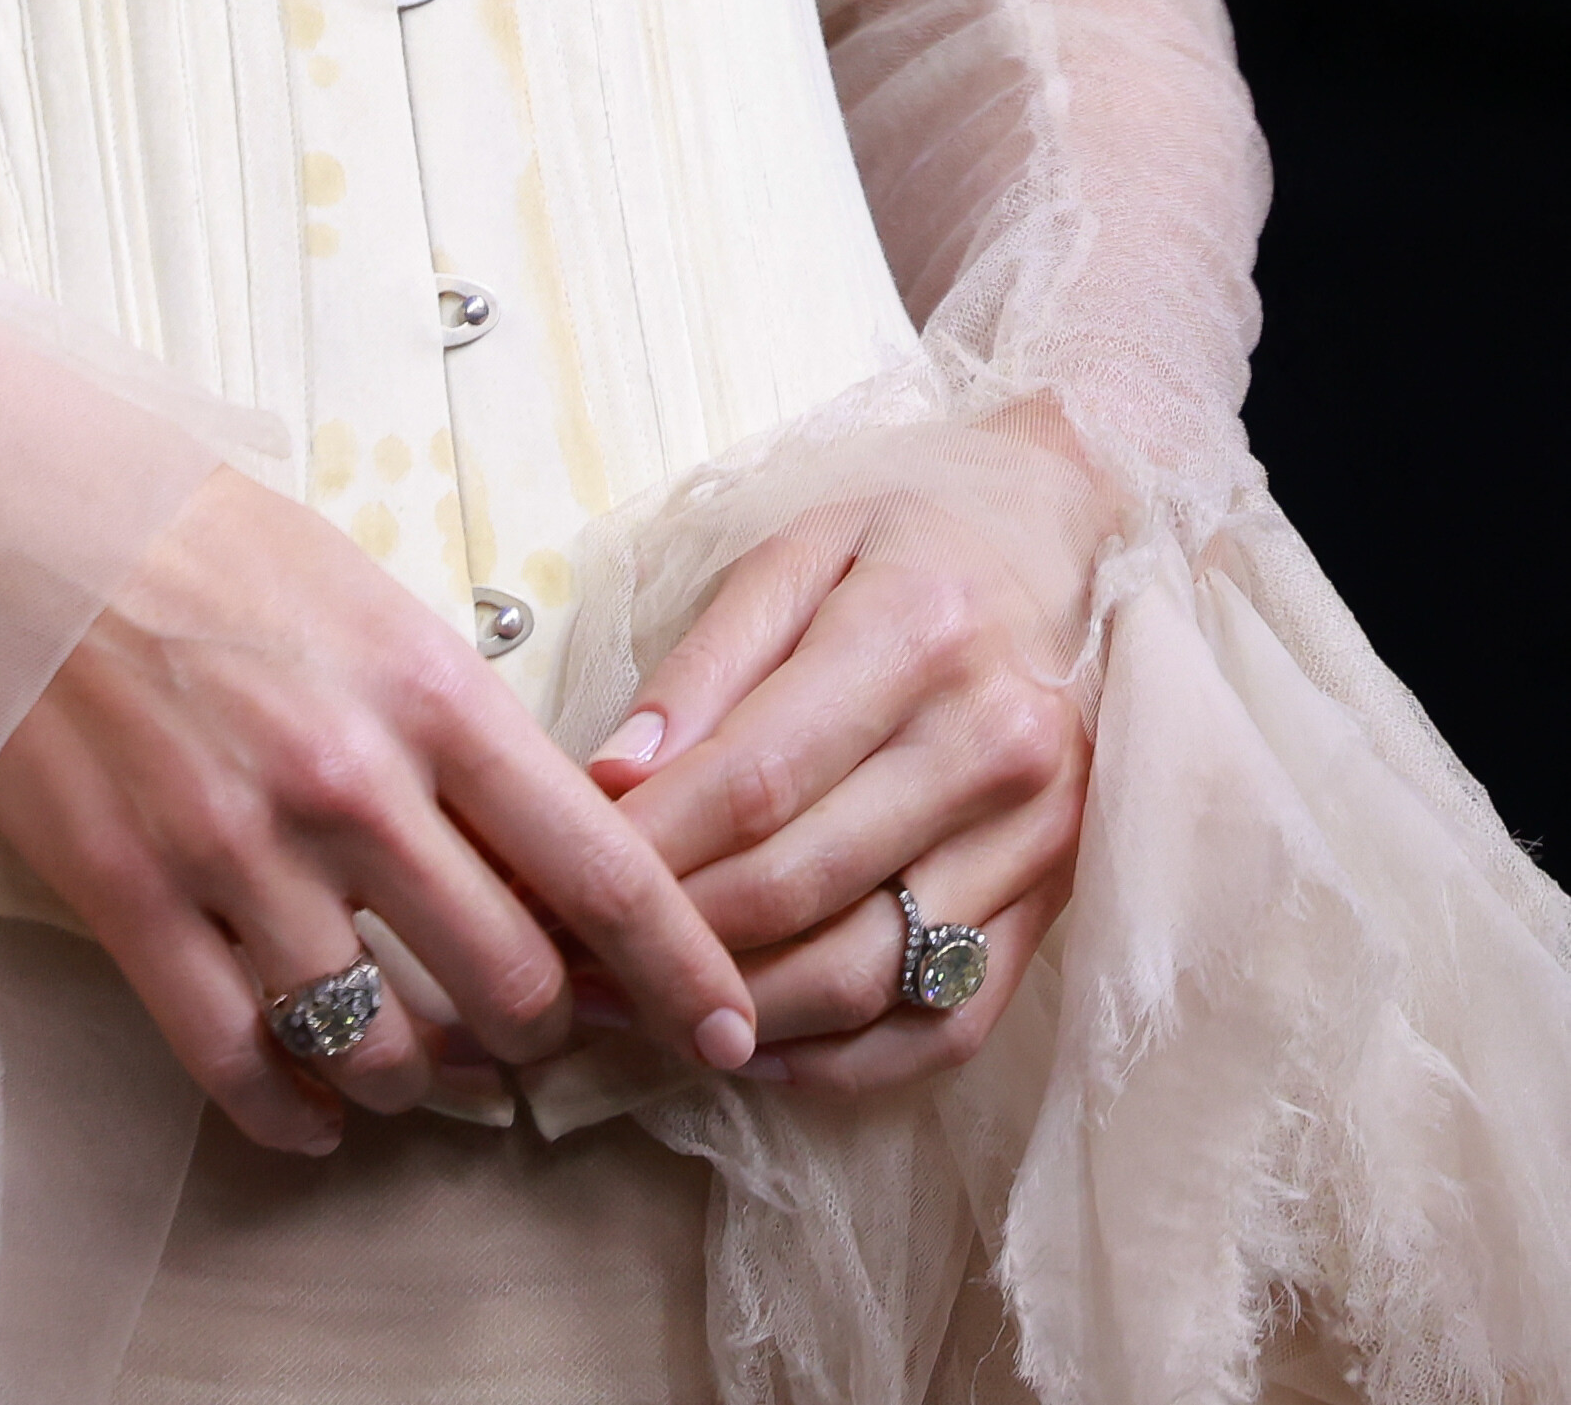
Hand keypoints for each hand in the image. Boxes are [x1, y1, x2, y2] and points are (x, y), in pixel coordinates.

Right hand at [0, 471, 760, 1156]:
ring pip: (383, 1045)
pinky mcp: (127, 895)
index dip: (679, 969)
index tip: (725, 1028)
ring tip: (420, 1063)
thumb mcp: (360, 595)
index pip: (597, 864)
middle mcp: (344, 777)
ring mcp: (231, 845)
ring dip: (421, 1079)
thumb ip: (450, 722)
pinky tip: (313, 1110)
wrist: (4, 505)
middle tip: (529, 1030)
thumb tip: (538, 847)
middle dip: (540, 1032)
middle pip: (507, 983)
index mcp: (422, 683)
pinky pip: (238, 1060)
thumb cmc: (190, 535)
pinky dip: (295, 1113)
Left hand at [588, 460, 1101, 1094]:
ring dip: (734, 1012)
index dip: (646, 846)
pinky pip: (936, 1028)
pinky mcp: (1050, 913)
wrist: (1059, 564)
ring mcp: (1036, 844)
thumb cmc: (904, 553)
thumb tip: (611, 781)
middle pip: (800, 887)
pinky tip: (745, 1044)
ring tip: (632, 1007)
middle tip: (570, 959)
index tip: (554, 877)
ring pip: (862, 977)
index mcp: (919, 634)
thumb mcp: (797, 554)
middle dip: (667, 936)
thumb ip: (703, 666)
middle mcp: (994, 747)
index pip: (755, 780)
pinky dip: (834, 1060)